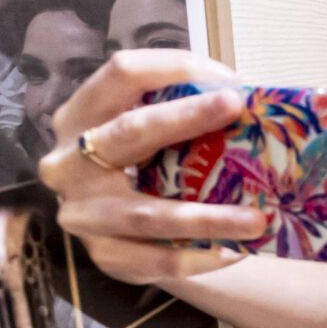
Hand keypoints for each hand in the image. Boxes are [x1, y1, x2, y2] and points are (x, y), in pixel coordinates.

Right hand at [40, 49, 267, 286]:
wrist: (117, 231)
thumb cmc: (144, 163)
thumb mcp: (151, 129)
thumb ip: (184, 110)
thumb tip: (257, 101)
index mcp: (81, 114)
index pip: (122, 74)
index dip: (174, 67)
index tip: (230, 81)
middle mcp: (69, 162)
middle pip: (127, 132)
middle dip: (185, 118)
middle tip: (237, 108)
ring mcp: (82, 213)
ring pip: (147, 213)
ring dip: (207, 217)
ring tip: (257, 219)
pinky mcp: (104, 256)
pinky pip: (157, 260)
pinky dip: (200, 257)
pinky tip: (236, 251)